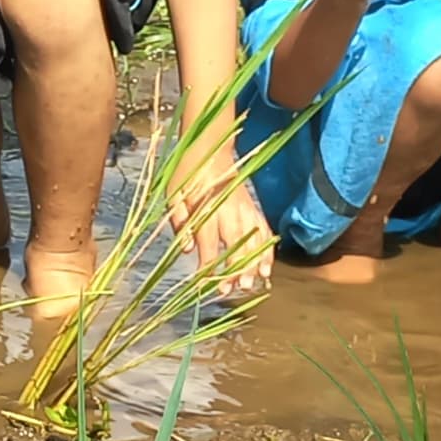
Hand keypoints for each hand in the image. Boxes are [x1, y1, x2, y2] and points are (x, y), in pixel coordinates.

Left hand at [167, 156, 272, 299]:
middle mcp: (229, 211)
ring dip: (255, 263)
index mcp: (207, 209)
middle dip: (235, 269)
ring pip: (254, 240)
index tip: (207, 284)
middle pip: (236, 245)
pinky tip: (267, 267)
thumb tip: (187, 248)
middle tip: (232, 290)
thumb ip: (179, 220)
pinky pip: (264, 231)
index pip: (208, 243)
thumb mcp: (173, 193)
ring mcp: (245, 210)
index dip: (208, 265)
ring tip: (253, 283)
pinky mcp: (252, 208)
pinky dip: (268, 250)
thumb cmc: (186, 173)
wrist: (210, 150)